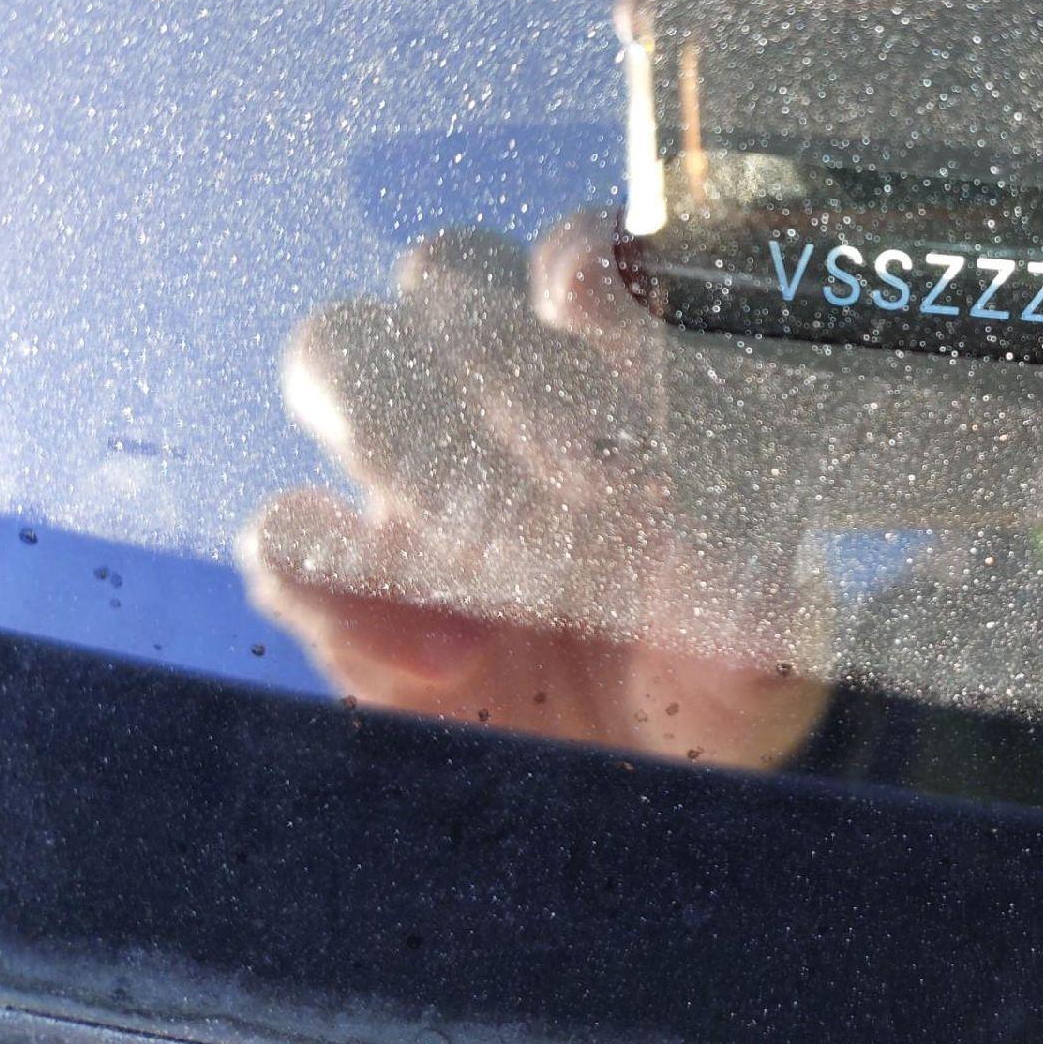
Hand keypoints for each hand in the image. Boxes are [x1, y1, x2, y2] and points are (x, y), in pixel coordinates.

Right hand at [237, 217, 832, 768]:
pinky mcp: (339, 585)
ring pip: (337, 347)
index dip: (585, 263)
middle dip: (507, 357)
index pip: (584, 254)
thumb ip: (753, 597)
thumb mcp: (761, 646)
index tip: (602, 310)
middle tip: (595, 472)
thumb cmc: (715, 674)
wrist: (639, 789)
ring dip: (393, 424)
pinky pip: (282, 535)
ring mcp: (406, 475)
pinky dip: (339, 582)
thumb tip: (735, 573)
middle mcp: (502, 392)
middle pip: (449, 271)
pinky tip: (448, 659)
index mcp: (618, 368)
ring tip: (475, 534)